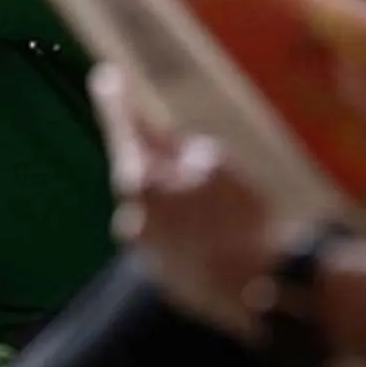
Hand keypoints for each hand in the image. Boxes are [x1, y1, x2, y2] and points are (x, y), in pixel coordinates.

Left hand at [93, 66, 290, 338]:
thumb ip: (182, 152)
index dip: (115, 103)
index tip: (103, 77)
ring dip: (192, 210)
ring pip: (168, 217)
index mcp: (140, 185)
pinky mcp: (171, 284)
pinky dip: (201, 239)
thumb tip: (172, 157)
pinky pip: (183, 247)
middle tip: (216, 175)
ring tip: (234, 219)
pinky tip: (231, 244)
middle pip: (148, 180)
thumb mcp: (215, 163)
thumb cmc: (240, 219)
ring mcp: (150, 257)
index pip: (123, 132)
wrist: (262, 289)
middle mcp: (133, 223)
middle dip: (174, 171)